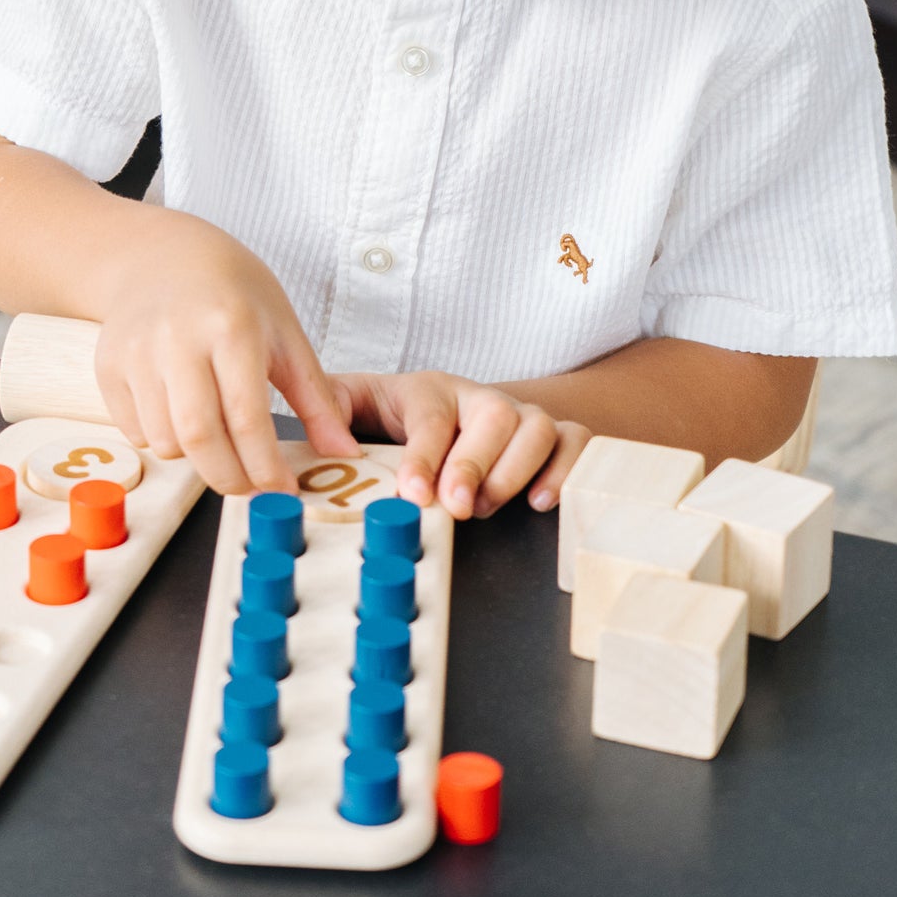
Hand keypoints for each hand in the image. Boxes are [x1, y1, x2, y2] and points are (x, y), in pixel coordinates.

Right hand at [92, 215, 359, 496]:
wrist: (162, 256)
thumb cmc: (231, 291)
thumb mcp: (285, 332)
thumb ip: (316, 397)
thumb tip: (344, 451)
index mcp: (230, 327)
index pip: (247, 420)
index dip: (266, 468)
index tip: (282, 489)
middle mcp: (177, 340)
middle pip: (199, 439)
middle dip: (230, 478)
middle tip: (250, 484)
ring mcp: (136, 353)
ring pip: (165, 441)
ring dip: (196, 458)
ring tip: (217, 435)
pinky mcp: (108, 366)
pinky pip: (135, 431)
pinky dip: (162, 438)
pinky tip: (181, 413)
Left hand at [330, 370, 590, 518]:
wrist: (453, 409)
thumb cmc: (400, 415)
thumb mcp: (358, 404)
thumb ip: (332, 409)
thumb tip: (320, 428)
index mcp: (432, 389)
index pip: (432, 416)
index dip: (424, 456)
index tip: (413, 492)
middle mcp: (482, 399)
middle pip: (494, 417)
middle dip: (475, 464)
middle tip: (455, 505)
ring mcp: (523, 415)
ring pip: (537, 429)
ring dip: (515, 471)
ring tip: (484, 506)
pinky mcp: (556, 435)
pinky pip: (577, 442)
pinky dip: (567, 469)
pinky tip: (542, 500)